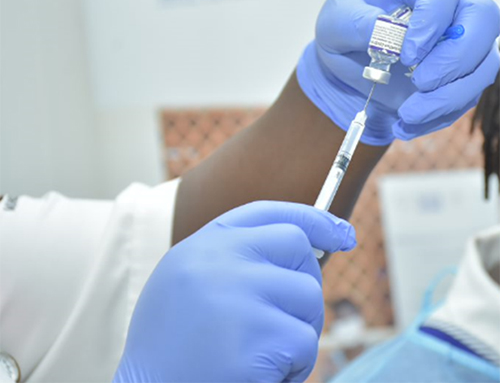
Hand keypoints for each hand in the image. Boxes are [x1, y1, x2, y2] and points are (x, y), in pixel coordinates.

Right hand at [113, 201, 355, 382]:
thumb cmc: (174, 339)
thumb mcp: (191, 277)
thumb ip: (238, 255)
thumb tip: (308, 243)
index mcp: (204, 244)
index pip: (270, 213)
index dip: (313, 219)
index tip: (342, 233)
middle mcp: (220, 261)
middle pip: (298, 248)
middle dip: (303, 281)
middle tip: (280, 317)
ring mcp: (238, 299)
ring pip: (308, 299)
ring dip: (297, 329)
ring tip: (258, 351)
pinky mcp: (254, 343)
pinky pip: (303, 344)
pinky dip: (292, 366)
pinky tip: (255, 373)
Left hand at [297, 0, 499, 143]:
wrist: (347, 60)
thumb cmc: (345, 27)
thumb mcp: (335, 20)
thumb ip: (355, 22)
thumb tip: (383, 31)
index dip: (433, 21)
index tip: (407, 53)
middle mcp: (448, 11)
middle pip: (483, 23)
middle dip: (455, 60)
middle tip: (419, 82)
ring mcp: (457, 46)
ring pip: (481, 68)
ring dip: (448, 98)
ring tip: (407, 114)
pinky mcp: (454, 79)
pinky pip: (462, 100)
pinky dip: (435, 118)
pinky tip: (403, 125)